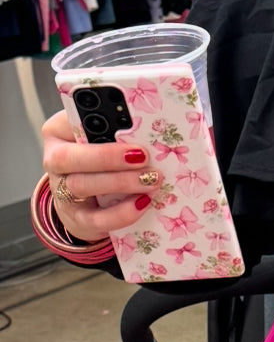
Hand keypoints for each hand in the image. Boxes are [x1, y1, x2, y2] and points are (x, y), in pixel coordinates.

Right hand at [41, 110, 162, 241]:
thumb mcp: (103, 138)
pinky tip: (143, 203)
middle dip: (108, 157)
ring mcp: (62, 193)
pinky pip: (95, 219)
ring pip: (82, 186)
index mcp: (58, 132)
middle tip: (143, 156)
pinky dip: (121, 213)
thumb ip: (116, 129)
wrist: (89, 202)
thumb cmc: (101, 160)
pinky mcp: (77, 220)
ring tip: (151, 180)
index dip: (96, 123)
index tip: (127, 124)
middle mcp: (53, 161)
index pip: (70, 121)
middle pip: (70, 157)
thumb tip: (146, 124)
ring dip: (121, 183)